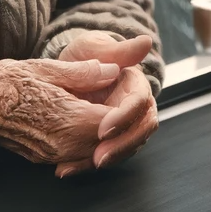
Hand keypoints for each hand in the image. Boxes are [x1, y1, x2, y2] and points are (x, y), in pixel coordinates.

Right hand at [0, 58, 117, 163]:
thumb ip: (83, 72)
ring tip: (111, 114)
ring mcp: (53, 155)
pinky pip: (78, 157)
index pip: (112, 123)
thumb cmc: (5, 84)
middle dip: (121, 127)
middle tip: (126, 105)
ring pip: (95, 154)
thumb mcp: (46, 68)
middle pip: (108, 144)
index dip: (126, 111)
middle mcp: (62, 144)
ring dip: (107, 137)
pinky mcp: (45, 158)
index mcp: (65, 119)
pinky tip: (90, 126)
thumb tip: (112, 70)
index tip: (129, 95)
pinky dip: (90, 144)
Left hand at [53, 33, 158, 176]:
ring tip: (74, 167)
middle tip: (98, 158)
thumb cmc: (86, 54)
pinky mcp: (107, 140)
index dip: (124, 118)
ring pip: (124, 149)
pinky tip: (64, 169)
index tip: (104, 129)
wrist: (70, 68)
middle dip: (120, 148)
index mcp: (136, 86)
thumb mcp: (95, 46)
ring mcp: (123, 127)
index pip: (138, 104)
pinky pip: (102, 155)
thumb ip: (118, 50)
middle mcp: (135, 110)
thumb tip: (146, 42)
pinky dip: (84, 165)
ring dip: (104, 160)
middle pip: (139, 132)